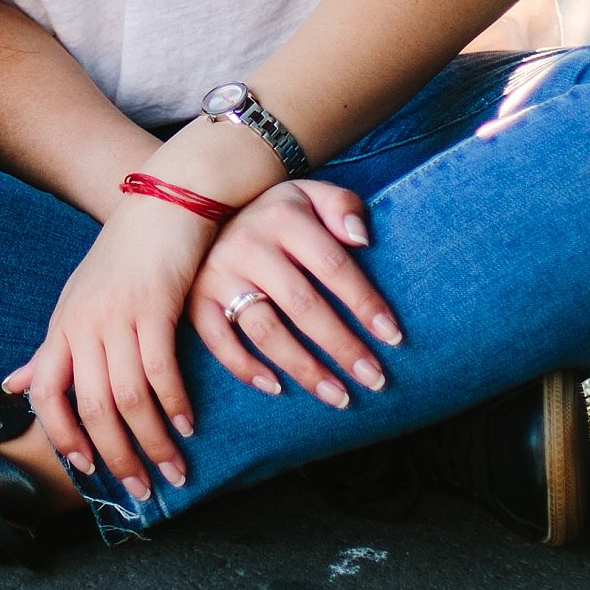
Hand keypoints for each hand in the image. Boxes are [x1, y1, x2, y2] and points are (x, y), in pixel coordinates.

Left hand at [1, 200, 212, 499]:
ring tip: (173, 469)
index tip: (86, 470)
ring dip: (152, 441)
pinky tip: (189, 425)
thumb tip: (10, 388)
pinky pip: (161, 369)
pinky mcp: (154, 306)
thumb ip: (49, 352)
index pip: (45, 395)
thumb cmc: (121, 259)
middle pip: (90, 407)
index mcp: (61, 327)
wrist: (163, 204)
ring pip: (128, 396)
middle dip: (116, 456)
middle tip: (140, 490)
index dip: (62, 437)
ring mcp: (117, 315)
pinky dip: (175, 404)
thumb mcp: (78, 303)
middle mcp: (82, 324)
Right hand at [188, 181, 399, 406]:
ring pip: (265, 331)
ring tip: (339, 395)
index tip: (393, 337)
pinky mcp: (197, 299)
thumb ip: (341, 206)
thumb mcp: (309, 194)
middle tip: (375, 379)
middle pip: (303, 306)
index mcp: (284, 218)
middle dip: (342, 347)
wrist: (202, 203)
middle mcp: (249, 246)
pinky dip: (244, 367)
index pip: (333, 266)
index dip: (364, 303)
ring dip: (304, 368)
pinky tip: (276, 388)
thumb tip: (362, 238)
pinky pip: (218, 341)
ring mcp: (219, 275)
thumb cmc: (275, 212)